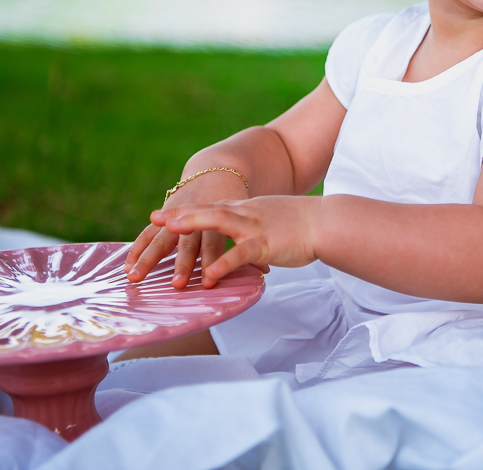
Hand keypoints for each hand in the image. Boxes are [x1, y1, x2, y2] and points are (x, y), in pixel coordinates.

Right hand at [125, 171, 246, 288]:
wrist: (220, 173)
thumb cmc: (236, 210)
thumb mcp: (244, 224)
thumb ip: (252, 247)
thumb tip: (266, 270)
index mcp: (222, 220)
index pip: (217, 242)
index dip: (213, 261)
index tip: (208, 282)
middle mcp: (198, 218)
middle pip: (189, 242)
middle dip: (181, 263)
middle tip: (176, 284)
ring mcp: (179, 215)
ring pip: (163, 236)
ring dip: (149, 257)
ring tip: (135, 276)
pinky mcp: (165, 215)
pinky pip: (149, 232)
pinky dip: (137, 248)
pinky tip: (126, 265)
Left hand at [153, 196, 318, 287]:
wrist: (327, 222)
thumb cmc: (303, 224)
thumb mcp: (272, 219)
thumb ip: (254, 227)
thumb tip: (243, 240)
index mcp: (247, 209)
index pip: (211, 206)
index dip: (185, 210)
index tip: (161, 214)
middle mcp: (247, 213)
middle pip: (208, 210)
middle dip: (180, 214)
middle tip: (155, 218)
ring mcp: (255, 227)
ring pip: (219, 222)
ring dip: (194, 225)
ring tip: (171, 230)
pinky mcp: (266, 244)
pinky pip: (241, 254)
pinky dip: (224, 263)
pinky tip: (209, 275)